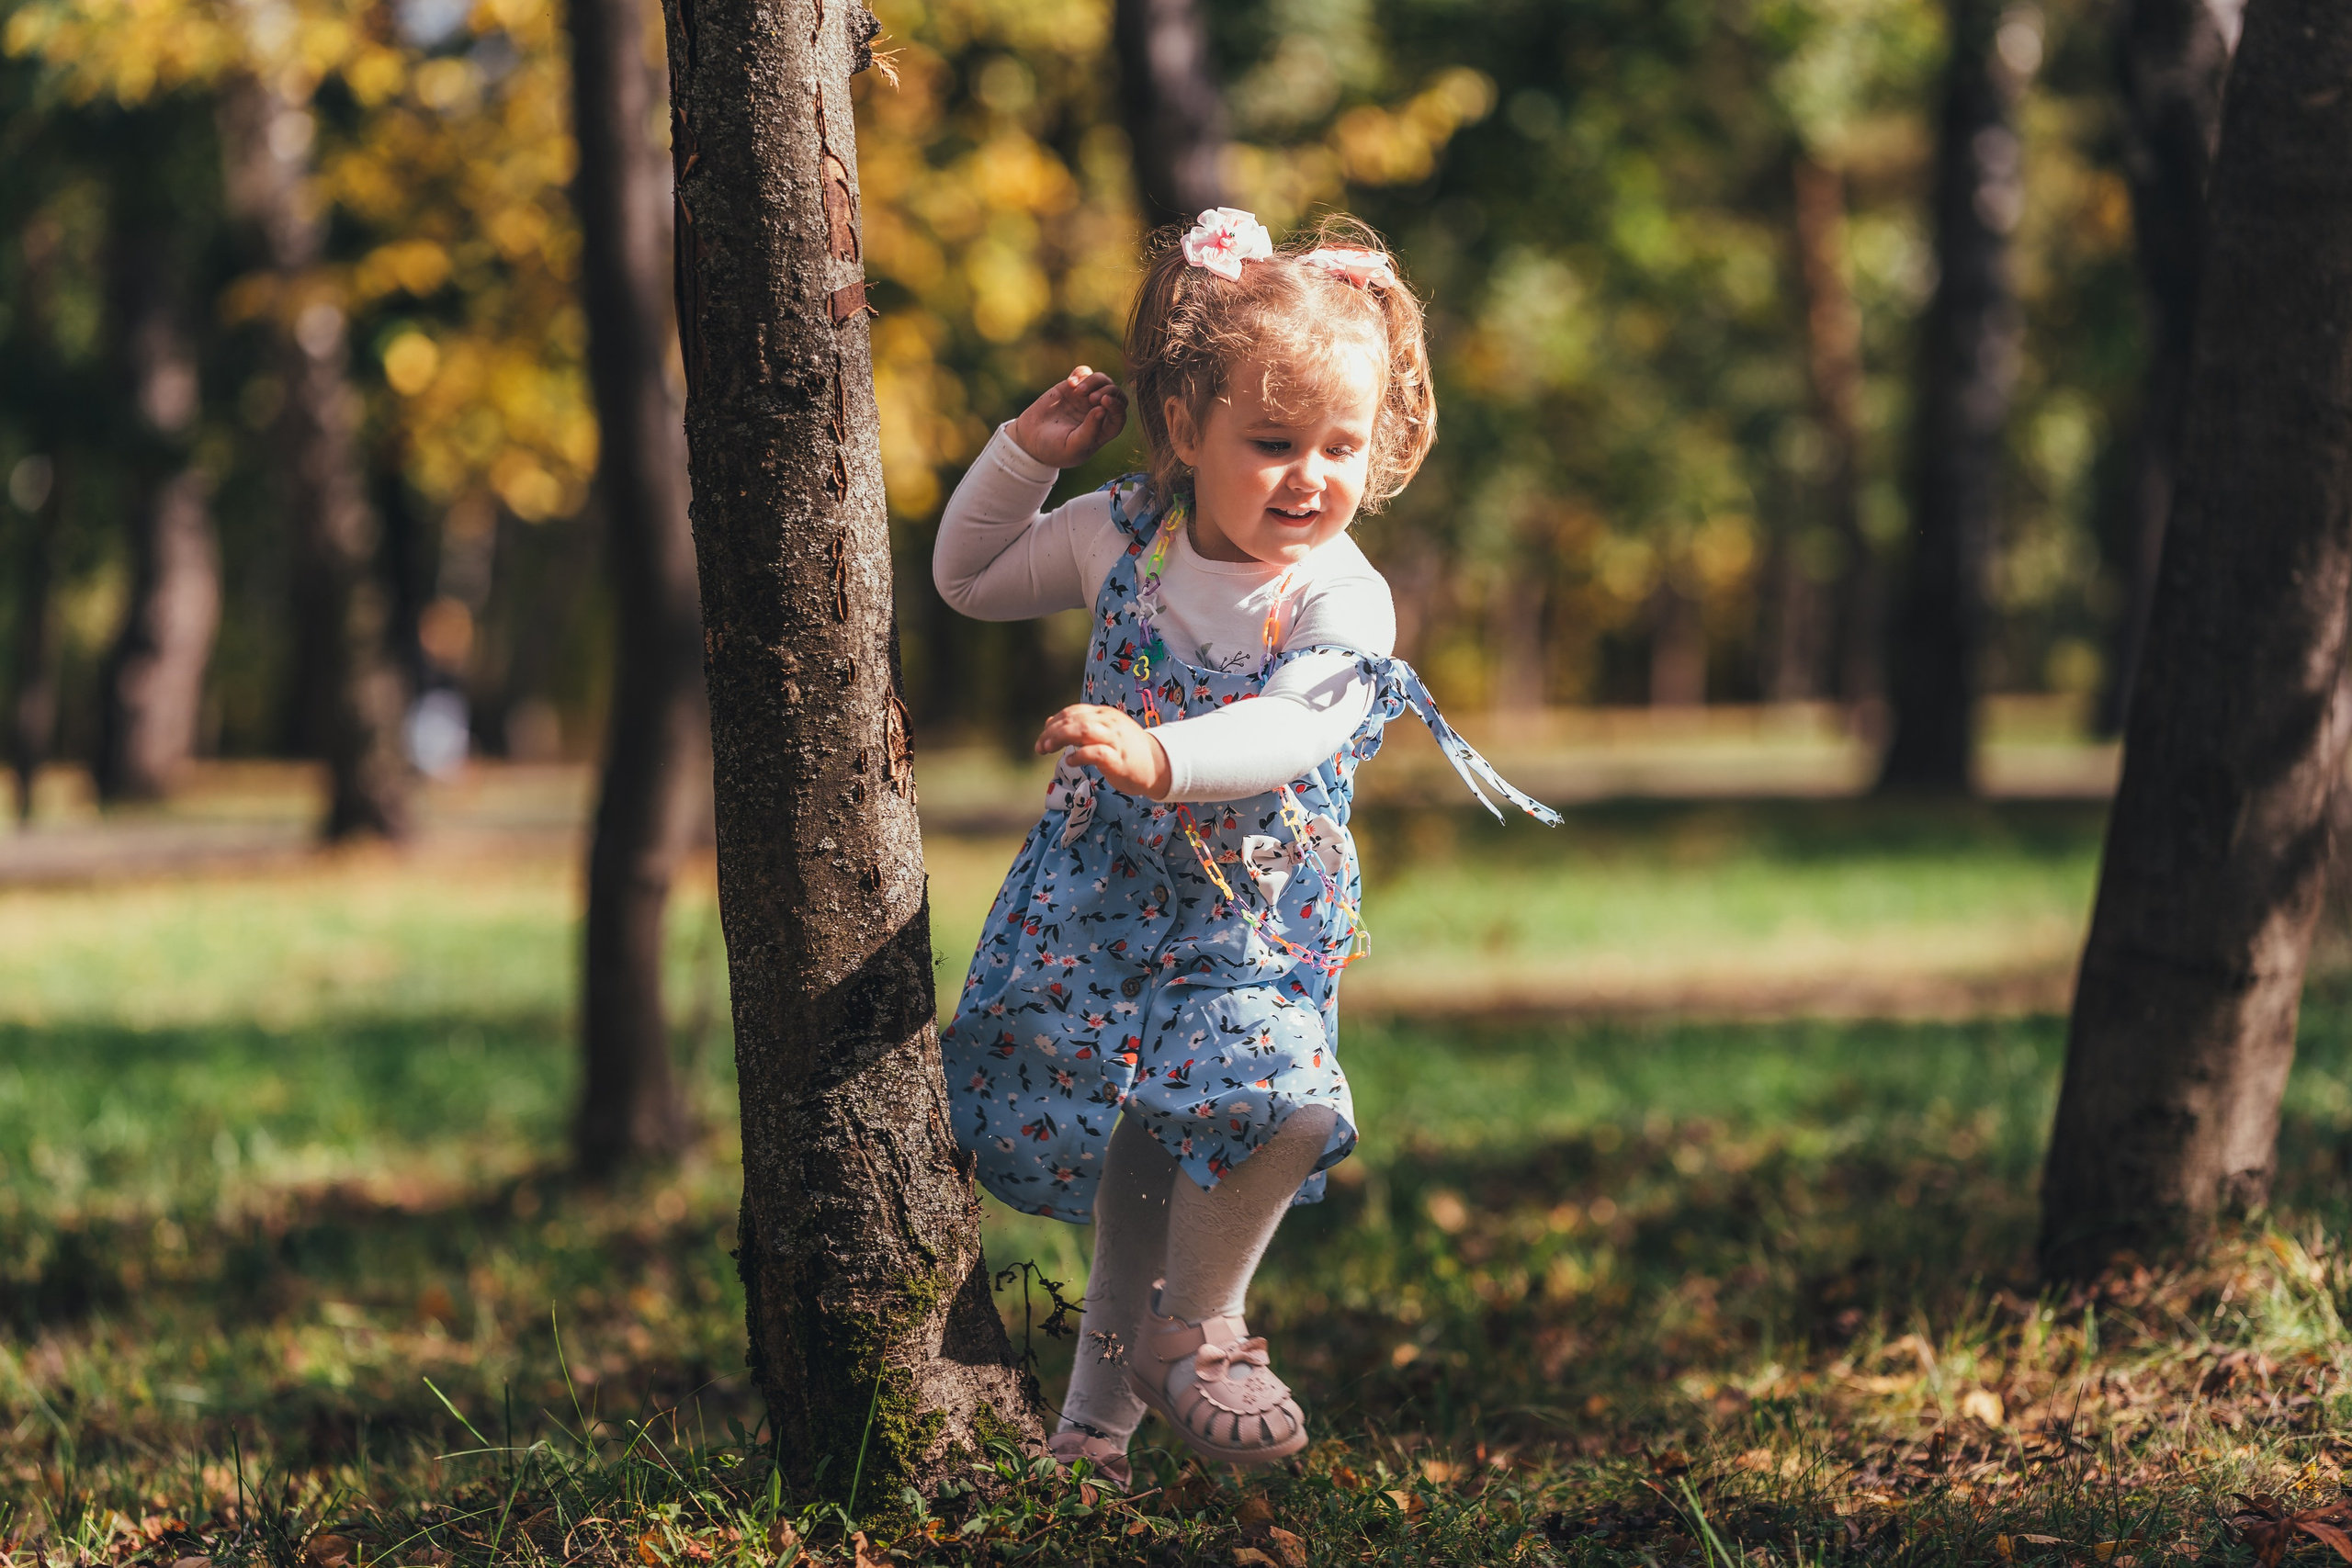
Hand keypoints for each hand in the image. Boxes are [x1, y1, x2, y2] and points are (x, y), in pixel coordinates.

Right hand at [1010, 366, 1128, 468]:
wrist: (1029, 439)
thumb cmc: (1053, 449)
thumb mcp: (1072, 446)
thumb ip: (1089, 431)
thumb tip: (1102, 411)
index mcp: (1103, 430)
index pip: (1120, 416)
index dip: (1117, 407)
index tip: (1104, 401)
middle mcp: (1098, 413)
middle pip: (1116, 394)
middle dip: (1108, 391)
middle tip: (1091, 398)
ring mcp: (1085, 399)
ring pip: (1102, 380)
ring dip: (1094, 381)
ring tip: (1078, 390)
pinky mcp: (1072, 388)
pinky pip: (1084, 372)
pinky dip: (1080, 373)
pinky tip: (1070, 383)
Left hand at [1037, 704, 1170, 799]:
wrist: (1157, 764)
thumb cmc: (1126, 750)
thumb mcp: (1103, 732)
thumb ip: (1079, 727)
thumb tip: (1050, 724)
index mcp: (1104, 714)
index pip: (1073, 712)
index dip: (1054, 723)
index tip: (1042, 738)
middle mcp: (1108, 722)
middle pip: (1074, 720)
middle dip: (1052, 732)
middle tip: (1040, 747)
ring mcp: (1114, 740)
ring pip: (1083, 730)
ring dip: (1061, 738)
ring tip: (1048, 749)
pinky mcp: (1118, 758)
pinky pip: (1096, 753)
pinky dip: (1079, 755)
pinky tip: (1070, 761)